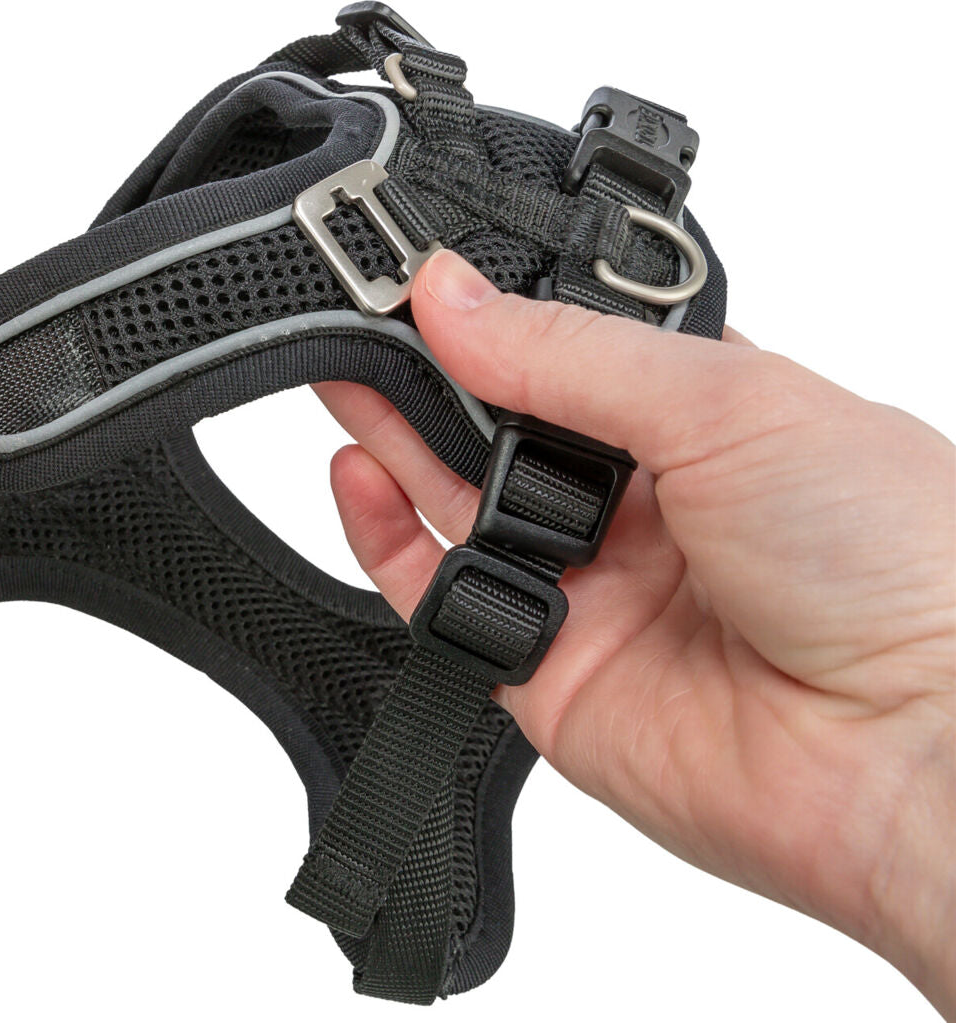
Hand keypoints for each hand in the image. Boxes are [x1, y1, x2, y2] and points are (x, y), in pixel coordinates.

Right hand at [314, 250, 955, 1014]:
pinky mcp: (545, 676)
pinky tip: (357, 472)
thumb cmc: (897, 558)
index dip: (493, 310)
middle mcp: (644, 503)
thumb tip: (452, 294)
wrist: (918, 748)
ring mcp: (591, 590)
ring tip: (339, 374)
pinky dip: (386, 538)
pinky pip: (440, 601)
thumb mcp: (732, 401)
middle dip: (427, 368)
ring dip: (392, 439)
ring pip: (457, 505)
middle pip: (499, 424)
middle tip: (354, 311)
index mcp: (705, 419)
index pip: (565, 348)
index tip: (418, 270)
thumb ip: (571, 353)